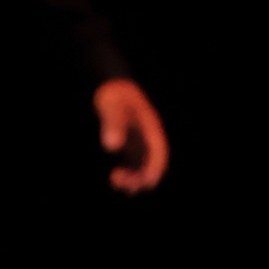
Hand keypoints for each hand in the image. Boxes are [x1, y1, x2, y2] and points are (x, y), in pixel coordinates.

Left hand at [93, 79, 169, 193]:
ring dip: (133, 177)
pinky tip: (114, 176)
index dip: (155, 169)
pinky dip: (127, 172)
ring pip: (142, 166)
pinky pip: (133, 163)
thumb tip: (111, 147)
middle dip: (140, 177)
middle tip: (118, 181)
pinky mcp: (130, 144)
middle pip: (152, 163)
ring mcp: (140, 141)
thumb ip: (113, 125)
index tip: (146, 182)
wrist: (110, 86)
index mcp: (151, 128)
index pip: (159, 152)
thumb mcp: (113, 107)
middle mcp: (148, 137)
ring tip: (114, 180)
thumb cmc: (114, 95)